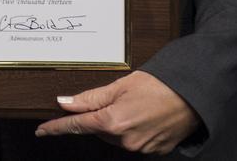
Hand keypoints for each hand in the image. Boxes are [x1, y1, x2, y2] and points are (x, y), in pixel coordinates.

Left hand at [35, 71, 199, 154]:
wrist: (194, 95)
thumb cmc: (160, 85)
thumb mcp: (121, 85)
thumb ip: (90, 97)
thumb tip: (65, 102)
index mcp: (112, 122)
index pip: (76, 126)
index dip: (57, 127)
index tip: (42, 130)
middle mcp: (124, 140)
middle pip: (98, 130)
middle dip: (99, 116)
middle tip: (117, 98)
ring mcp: (139, 148)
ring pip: (115, 137)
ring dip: (116, 123)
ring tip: (136, 105)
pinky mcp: (153, 151)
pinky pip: (133, 141)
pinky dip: (133, 130)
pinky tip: (145, 116)